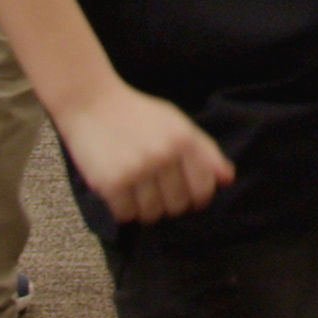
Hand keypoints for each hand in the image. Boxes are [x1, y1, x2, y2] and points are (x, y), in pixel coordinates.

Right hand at [59, 80, 235, 223]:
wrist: (91, 102)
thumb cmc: (137, 114)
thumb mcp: (176, 123)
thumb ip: (205, 151)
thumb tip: (227, 179)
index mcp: (184, 139)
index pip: (203, 189)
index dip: (196, 197)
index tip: (184, 193)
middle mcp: (164, 154)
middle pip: (178, 205)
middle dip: (168, 202)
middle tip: (154, 187)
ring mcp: (138, 169)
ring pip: (152, 214)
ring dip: (144, 208)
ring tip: (136, 188)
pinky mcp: (112, 182)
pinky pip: (126, 215)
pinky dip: (124, 209)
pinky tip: (120, 190)